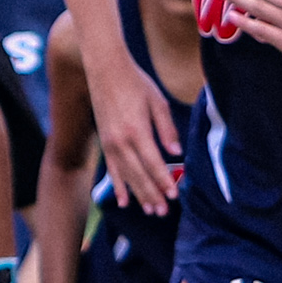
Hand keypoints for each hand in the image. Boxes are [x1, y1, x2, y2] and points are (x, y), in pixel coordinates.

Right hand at [91, 56, 181, 215]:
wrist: (105, 70)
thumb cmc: (135, 82)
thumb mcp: (157, 101)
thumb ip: (167, 129)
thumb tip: (177, 153)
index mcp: (137, 130)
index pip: (153, 163)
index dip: (163, 181)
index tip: (174, 196)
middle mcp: (121, 141)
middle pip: (139, 174)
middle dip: (152, 194)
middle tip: (162, 212)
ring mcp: (110, 144)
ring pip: (125, 176)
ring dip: (138, 194)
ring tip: (149, 210)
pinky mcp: (104, 143)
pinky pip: (112, 170)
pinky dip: (118, 186)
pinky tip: (123, 200)